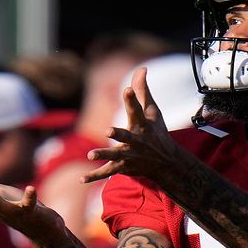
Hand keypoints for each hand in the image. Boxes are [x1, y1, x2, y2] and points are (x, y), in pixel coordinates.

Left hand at [82, 68, 183, 183]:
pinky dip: (94, 176)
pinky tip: (81, 179)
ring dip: (104, 155)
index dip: (132, 99)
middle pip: (127, 136)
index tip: (127, 89)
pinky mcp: (123, 166)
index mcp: (142, 125)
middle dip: (118, 134)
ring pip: (115, 156)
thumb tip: (142, 68)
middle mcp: (136, 141)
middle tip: (108, 131)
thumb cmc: (156, 132)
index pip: (137, 110)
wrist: (167, 163)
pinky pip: (107, 172)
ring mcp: (129, 155)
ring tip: (90, 155)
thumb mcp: (152, 110)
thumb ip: (143, 90)